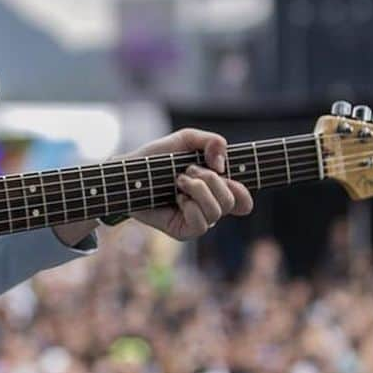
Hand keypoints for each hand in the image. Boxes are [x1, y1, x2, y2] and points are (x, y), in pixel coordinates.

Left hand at [125, 129, 252, 239]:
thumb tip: (222, 165)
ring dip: (198, 190)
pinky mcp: (182, 231)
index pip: (243, 202)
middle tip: (187, 171)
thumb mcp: (186, 140)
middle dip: (212, 180)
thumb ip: (212, 142)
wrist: (129, 172)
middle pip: (232, 202)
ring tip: (179, 181)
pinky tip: (176, 198)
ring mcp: (196, 220)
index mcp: (214, 190)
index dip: (241, 190)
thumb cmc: (156, 157)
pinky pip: (201, 224)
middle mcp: (208, 207)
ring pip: (216, 212)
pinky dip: (190, 206)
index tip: (223, 173)